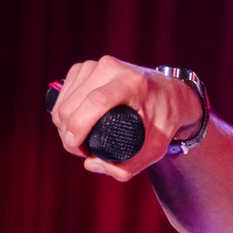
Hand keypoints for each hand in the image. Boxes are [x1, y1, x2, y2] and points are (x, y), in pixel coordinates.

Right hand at [49, 56, 203, 180]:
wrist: (170, 93)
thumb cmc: (164, 122)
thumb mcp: (155, 150)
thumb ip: (127, 168)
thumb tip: (90, 164)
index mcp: (133, 84)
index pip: (96, 101)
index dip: (79, 126)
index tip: (76, 147)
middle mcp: (114, 68)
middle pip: (75, 102)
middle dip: (67, 132)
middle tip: (80, 150)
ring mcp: (99, 64)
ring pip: (65, 97)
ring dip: (62, 122)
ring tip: (77, 138)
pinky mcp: (88, 66)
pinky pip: (65, 90)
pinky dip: (62, 108)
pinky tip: (72, 121)